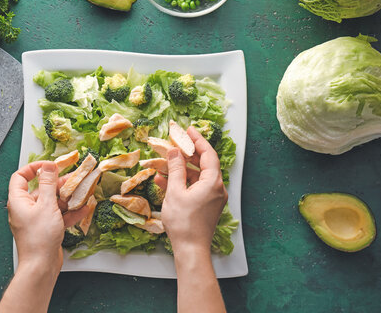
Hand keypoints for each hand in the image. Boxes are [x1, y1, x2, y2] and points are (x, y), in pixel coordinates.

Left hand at [7, 161, 88, 270]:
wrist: (41, 266)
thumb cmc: (39, 237)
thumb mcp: (46, 205)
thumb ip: (48, 183)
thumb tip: (48, 166)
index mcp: (19, 200)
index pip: (20, 177)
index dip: (34, 168)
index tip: (49, 165)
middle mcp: (25, 208)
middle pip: (41, 189)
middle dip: (58, 183)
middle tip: (74, 178)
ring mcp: (36, 219)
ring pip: (52, 202)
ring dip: (67, 197)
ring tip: (82, 192)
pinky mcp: (46, 228)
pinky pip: (58, 215)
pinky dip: (70, 212)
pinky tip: (83, 208)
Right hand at [156, 126, 227, 254]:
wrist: (191, 249)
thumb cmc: (184, 222)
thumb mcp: (175, 191)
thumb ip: (175, 169)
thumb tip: (175, 151)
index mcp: (213, 182)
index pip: (208, 154)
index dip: (198, 140)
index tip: (188, 130)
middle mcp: (217, 188)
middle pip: (204, 164)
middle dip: (188, 154)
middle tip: (175, 143)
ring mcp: (213, 198)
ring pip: (197, 176)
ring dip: (181, 169)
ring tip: (164, 162)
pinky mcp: (206, 206)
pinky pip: (195, 188)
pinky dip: (182, 183)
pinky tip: (163, 181)